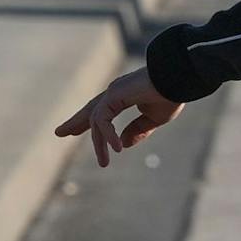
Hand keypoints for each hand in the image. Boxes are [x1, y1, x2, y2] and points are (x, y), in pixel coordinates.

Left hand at [54, 67, 182, 166]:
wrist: (181, 78)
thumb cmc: (172, 94)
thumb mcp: (155, 119)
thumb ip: (137, 130)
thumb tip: (121, 145)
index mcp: (124, 94)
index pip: (101, 109)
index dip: (87, 121)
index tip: (74, 131)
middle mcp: (115, 92)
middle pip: (90, 110)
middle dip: (75, 123)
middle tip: (59, 133)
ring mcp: (113, 92)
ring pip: (96, 121)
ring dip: (99, 143)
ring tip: (104, 163)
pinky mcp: (114, 96)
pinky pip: (103, 121)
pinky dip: (108, 135)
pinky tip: (115, 149)